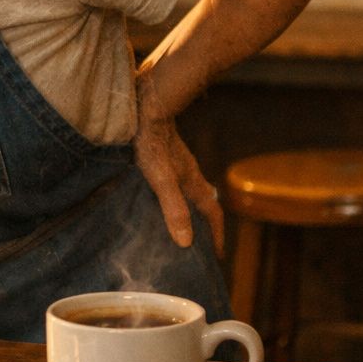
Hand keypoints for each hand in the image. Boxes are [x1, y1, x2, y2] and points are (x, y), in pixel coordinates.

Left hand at [132, 75, 223, 252]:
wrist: (146, 104)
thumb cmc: (150, 140)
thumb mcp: (160, 177)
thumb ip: (172, 206)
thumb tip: (186, 241)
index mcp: (192, 183)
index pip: (212, 214)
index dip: (216, 235)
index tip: (217, 257)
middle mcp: (189, 175)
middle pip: (202, 206)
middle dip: (204, 227)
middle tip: (198, 248)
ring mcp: (177, 165)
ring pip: (189, 194)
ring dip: (188, 212)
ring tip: (177, 228)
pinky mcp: (163, 155)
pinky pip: (175, 183)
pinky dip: (173, 198)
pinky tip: (156, 199)